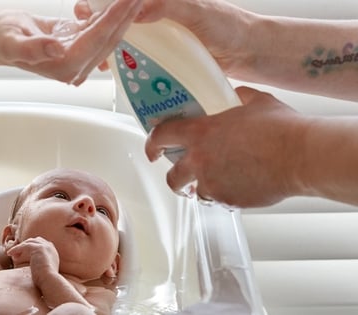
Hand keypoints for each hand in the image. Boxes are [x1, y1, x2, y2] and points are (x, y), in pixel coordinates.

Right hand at [0, 0, 143, 84]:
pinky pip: (99, 29)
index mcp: (64, 66)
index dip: (114, 18)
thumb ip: (34, 49)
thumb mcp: (13, 42)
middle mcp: (76, 66)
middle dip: (126, 15)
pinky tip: (117, 2)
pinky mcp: (79, 46)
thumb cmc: (1, 40)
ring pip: (108, 34)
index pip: (96, 39)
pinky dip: (109, 15)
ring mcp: (79, 57)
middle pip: (108, 38)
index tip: (128, 0)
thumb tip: (56, 49)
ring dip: (122, 14)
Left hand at [7, 237, 59, 286]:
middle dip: (24, 245)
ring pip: (28, 243)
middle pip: (34, 241)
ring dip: (19, 248)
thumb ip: (40, 264)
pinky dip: (16, 249)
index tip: (22, 252)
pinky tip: (9, 253)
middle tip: (15, 252)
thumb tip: (32, 266)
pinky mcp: (38, 248)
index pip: (40, 243)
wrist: (50, 280)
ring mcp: (44, 246)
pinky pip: (24, 246)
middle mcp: (50, 247)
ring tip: (11, 254)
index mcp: (53, 252)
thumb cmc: (46, 280)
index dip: (31, 247)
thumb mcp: (44, 269)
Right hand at [75, 0, 254, 77]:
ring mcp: (159, 37)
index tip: (86, 13)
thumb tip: (137, 8)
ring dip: (108, 49)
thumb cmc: (229, 26)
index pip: (125, 2)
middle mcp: (156, 16)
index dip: (103, 5)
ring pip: (125, 40)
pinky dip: (125, 64)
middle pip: (119, 20)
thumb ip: (166, 6)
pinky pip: (138, 59)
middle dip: (99, 28)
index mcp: (159, 1)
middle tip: (85, 39)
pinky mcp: (163, 57)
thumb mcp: (196, 11)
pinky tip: (115, 71)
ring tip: (97, 61)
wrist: (249, 52)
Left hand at [145, 86, 309, 207]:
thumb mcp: (256, 102)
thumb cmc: (281, 128)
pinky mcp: (227, 201)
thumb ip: (239, 97)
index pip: (161, 136)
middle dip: (174, 177)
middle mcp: (199, 160)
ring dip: (202, 188)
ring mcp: (212, 183)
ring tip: (218, 182)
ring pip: (196, 192)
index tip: (152, 149)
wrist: (301, 156)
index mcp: (200, 132)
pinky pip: (219, 201)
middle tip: (182, 176)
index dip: (152, 143)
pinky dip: (225, 197)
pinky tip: (240, 187)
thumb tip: (236, 95)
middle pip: (172, 177)